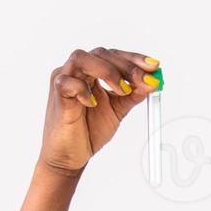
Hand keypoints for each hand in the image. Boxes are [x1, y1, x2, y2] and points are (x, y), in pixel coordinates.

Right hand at [38, 46, 160, 176]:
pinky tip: (93, 103)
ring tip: (121, 90)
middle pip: (100, 54)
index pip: (113, 56)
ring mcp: (64, 81)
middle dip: (126, 66)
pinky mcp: (57, 96)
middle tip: (143, 80)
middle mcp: (77, 72)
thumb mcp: (118, 110)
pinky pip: (66, 82)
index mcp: (91, 73)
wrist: (70, 156)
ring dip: (106, 71)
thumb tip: (152, 82)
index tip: (153, 66)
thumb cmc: (88, 131)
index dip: (133, 58)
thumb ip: (133, 95)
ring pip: (80, 58)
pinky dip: (82, 89)